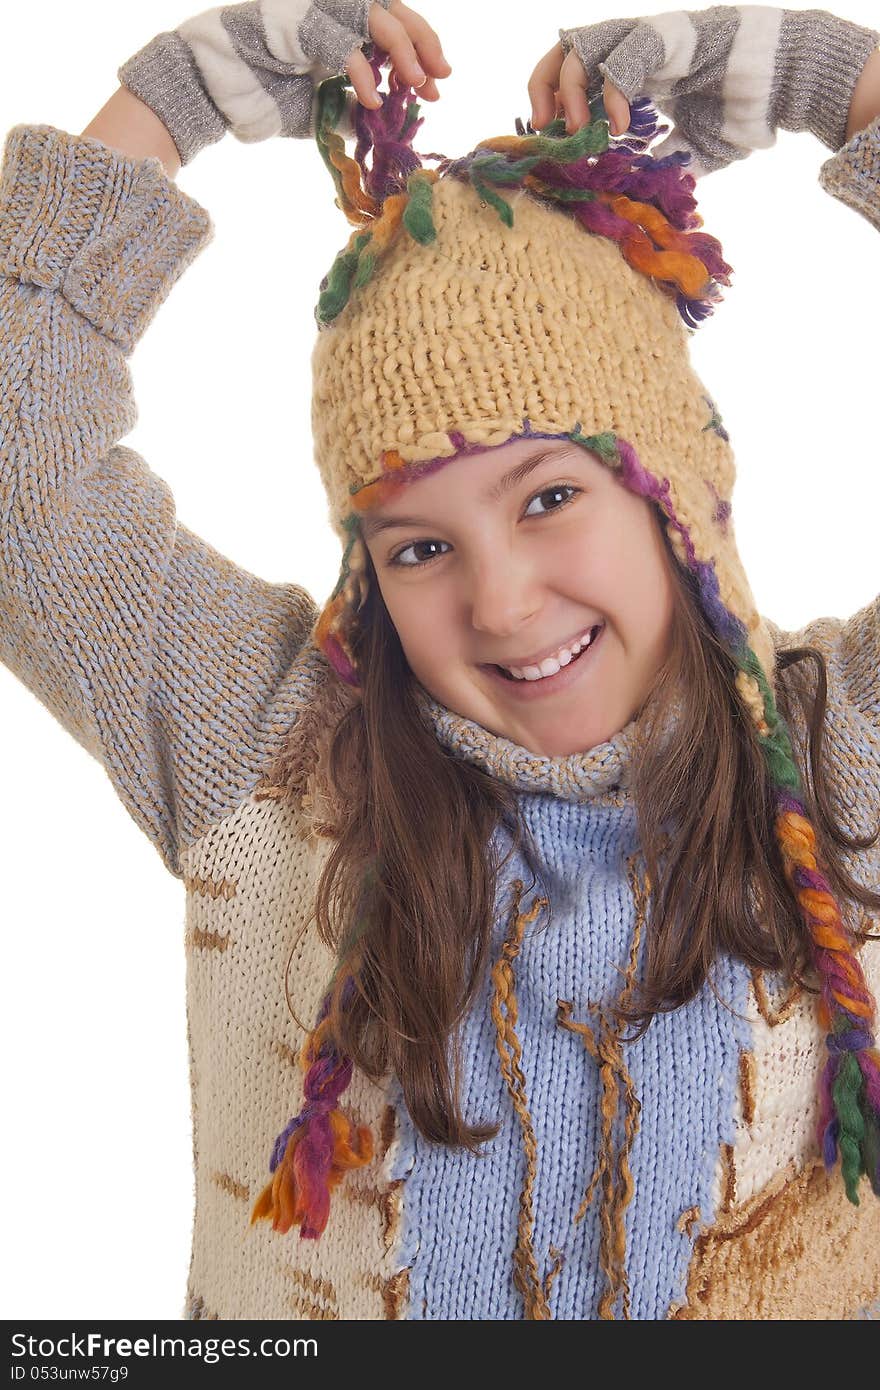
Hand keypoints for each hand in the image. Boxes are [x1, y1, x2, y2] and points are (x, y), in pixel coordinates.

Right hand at [117, 1, 451, 167]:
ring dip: (404, 53)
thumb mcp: (321, 107)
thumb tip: (390, 116)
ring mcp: (314, 10)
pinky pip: (344, 44)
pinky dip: (364, 73)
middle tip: (439, 79)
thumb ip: (353, 105)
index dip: (421, 49)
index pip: (392, 24)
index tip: (438, 81)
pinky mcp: (298, 22)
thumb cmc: (259, 97)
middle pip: (394, 10)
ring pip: (378, 18)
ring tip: (415, 87)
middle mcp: (330, 9)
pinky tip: (373, 101)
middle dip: (424, 45)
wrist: (210, 91)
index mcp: (338, 24)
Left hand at [528, 8, 879, 178]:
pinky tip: (615, 124)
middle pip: (566, 50)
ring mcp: (650, 38)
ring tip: (575, 127)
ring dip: (568, 87)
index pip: (577, 73)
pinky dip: (609, 93)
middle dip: (544, 86)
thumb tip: (640, 191)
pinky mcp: (668, 36)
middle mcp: (635, 49)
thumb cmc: (746, 111)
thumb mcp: (692, 147)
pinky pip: (622, 58)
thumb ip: (663, 162)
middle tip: (545, 127)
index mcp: (636, 71)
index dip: (554, 100)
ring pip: (584, 45)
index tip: (550, 135)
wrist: (786, 85)